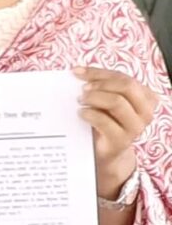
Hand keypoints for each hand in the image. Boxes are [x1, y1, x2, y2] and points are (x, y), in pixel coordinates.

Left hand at [78, 67, 157, 195]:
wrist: (105, 152)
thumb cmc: (104, 122)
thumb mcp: (107, 103)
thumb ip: (101, 88)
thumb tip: (78, 72)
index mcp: (146, 98)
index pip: (124, 77)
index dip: (99, 72)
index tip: (77, 72)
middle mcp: (145, 112)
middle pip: (126, 86)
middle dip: (101, 83)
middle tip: (82, 89)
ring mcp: (135, 127)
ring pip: (117, 101)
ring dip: (94, 97)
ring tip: (80, 101)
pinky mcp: (121, 140)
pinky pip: (105, 121)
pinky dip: (90, 114)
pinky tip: (81, 113)